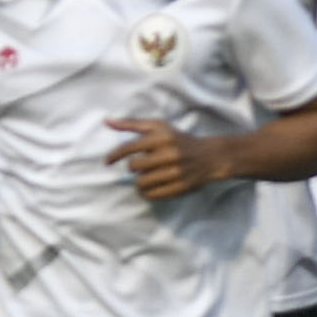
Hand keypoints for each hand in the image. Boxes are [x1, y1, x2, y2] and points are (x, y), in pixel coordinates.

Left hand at [105, 117, 223, 200]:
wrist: (210, 156)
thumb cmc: (178, 139)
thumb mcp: (158, 126)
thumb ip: (131, 124)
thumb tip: (106, 121)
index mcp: (161, 137)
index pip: (130, 147)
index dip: (114, 155)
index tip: (107, 162)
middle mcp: (169, 154)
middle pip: (133, 167)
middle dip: (133, 167)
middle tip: (142, 166)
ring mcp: (176, 172)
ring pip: (141, 183)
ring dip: (138, 182)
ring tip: (144, 177)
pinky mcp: (181, 187)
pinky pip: (153, 195)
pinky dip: (147, 193)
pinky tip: (149, 188)